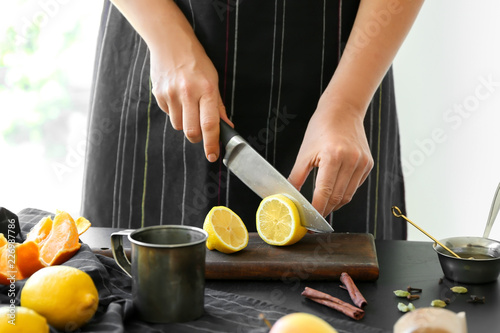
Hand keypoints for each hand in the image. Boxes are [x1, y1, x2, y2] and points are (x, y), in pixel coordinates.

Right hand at [149, 41, 232, 161]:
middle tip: (201, 133)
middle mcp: (188, 93)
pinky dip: (175, 112)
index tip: (213, 156)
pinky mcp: (159, 94)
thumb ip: (218, 106)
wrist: (170, 42)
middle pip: (191, 132)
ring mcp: (171, 94)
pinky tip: (178, 97)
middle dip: (197, 138)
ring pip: (178, 126)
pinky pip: (168, 114)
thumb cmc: (196, 61)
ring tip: (188, 107)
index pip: (210, 125)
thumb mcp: (214, 80)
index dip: (212, 144)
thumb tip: (226, 126)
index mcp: (207, 90)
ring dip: (185, 124)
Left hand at [288, 101, 372, 215]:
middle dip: (324, 210)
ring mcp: (362, 163)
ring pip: (348, 195)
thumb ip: (296, 177)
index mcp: (333, 156)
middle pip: (337, 197)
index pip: (324, 193)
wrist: (343, 110)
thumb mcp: (304, 153)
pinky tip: (334, 190)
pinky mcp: (368, 164)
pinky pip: (354, 186)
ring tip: (322, 207)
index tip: (309, 222)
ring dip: (334, 204)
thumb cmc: (320, 128)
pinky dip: (344, 192)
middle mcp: (351, 160)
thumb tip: (287, 198)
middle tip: (313, 219)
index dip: (317, 210)